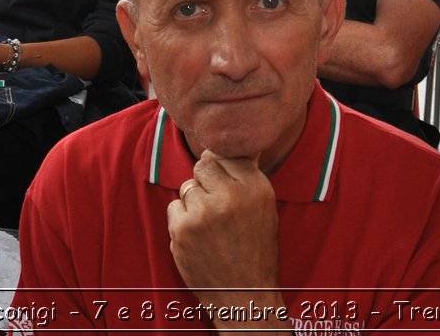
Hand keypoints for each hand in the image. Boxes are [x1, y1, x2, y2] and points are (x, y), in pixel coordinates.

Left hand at [168, 152, 282, 310]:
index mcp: (256, 189)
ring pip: (187, 187)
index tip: (226, 182)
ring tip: (210, 225)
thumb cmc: (255, 249)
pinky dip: (182, 219)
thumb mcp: (264, 207)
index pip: (227, 154)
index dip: (223, 168)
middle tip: (217, 205)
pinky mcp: (181, 231)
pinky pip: (174, 207)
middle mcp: (230, 197)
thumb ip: (245, 175)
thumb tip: (225, 145)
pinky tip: (198, 236)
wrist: (242, 294)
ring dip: (194, 201)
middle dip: (206, 180)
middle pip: (202, 165)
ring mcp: (202, 214)